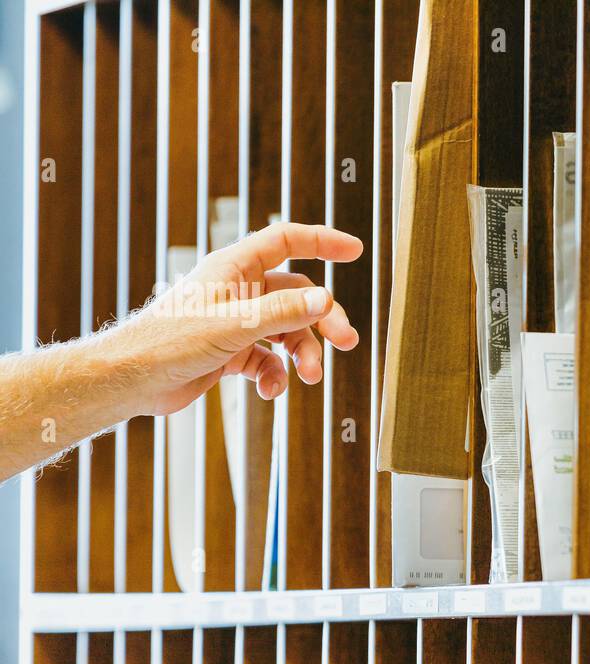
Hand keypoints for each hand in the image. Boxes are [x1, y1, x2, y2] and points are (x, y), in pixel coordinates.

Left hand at [112, 222, 364, 417]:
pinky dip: (275, 376)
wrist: (131, 380)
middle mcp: (238, 291)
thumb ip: (283, 311)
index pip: (286, 242)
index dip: (322, 242)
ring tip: (309, 377)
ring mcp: (236, 322)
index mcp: (234, 268)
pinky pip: (268, 360)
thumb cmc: (169, 342)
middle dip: (323, 319)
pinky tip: (271, 391)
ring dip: (303, 354)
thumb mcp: (235, 324)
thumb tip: (327, 299)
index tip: (355, 250)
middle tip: (346, 342)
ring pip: (287, 331)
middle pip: (298, 295)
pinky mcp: (230, 352)